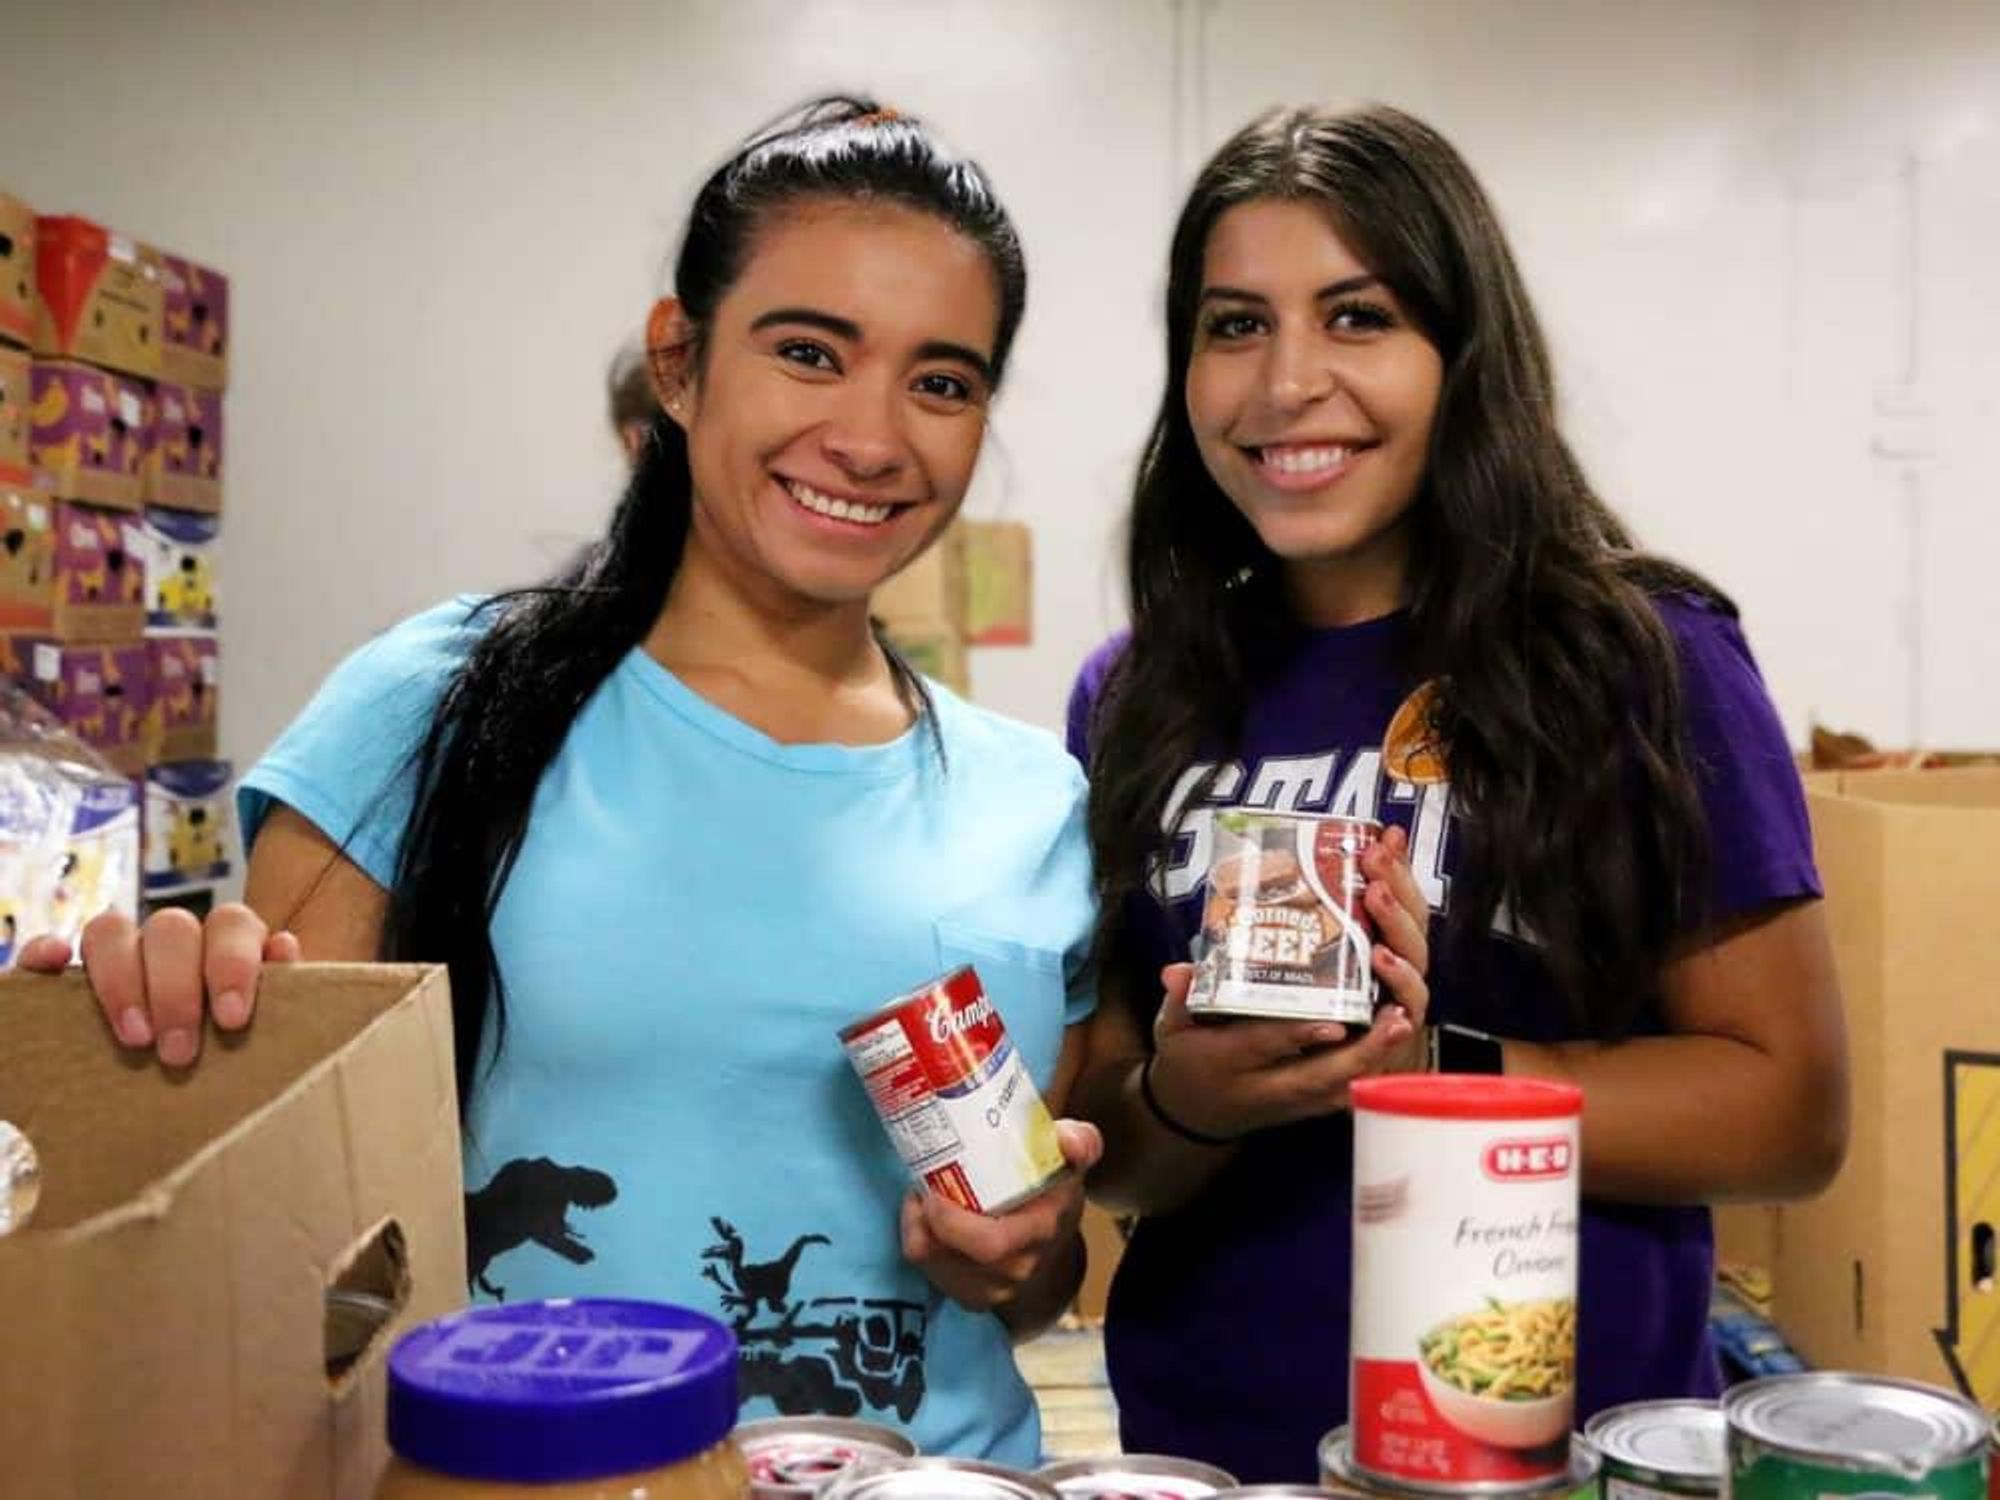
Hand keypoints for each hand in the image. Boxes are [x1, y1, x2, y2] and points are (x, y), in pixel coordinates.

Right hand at [15, 904, 300, 1068]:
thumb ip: (284, 993)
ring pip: (111, 929)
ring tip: (135, 1038)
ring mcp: (121, 953)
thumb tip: (284, 947)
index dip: (233, 963)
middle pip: (171, 928)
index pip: (232, 923)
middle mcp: (174, 940)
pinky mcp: (69, 976)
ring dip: (121, 980)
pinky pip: (46, 948)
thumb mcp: (271, 1030)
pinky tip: (51, 966)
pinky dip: (44, 952)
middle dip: (176, 990)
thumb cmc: (243, 1055)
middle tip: (180, 1052)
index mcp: (228, 943)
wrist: (190, 1083)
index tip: (231, 1019)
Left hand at [900, 1119, 1101, 1312]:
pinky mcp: (970, 1296)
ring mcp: (993, 1288)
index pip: (992, 1243)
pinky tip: (927, 1221)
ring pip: (935, 1265)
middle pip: (952, 1257)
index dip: (952, 1223)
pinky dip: (921, 1244)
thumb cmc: (1053, 1192)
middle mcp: (1018, 1267)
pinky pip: (931, 1274)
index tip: (932, 1193)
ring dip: (918, 1229)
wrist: (1053, 1242)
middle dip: (925, 1222)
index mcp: (1041, 1229)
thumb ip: (1078, 1141)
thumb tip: (1070, 1141)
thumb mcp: (1069, 1161)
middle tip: (920, 1190)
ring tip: (921, 1197)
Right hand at [1144, 822, 1434, 1136]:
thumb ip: (1180, 997)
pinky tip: (1396, 1046)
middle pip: (1316, 1078)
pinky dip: (1370, 1074)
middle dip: (1359, 1053)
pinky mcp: (1303, 1109)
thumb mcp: (1170, 1027)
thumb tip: (1176, 970)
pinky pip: (1340, 1097)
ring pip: (1336, 1090)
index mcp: (1223, 1063)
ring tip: (1403, 1025)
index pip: (1262, 1049)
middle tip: (1396, 1019)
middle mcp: (1260, 1089)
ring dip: (1374, 1062)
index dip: (1296, 1037)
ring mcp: (1286, 1104)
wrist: (1190, 1115)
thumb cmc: (1185, 1060)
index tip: (1333, 1022)